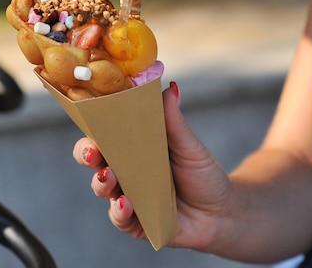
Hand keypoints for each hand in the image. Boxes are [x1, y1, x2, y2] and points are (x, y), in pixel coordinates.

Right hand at [72, 81, 235, 250]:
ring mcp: (127, 197)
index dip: (92, 127)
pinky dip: (118, 211)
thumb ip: (174, 121)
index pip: (103, 134)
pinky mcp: (135, 223)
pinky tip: (125, 203)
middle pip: (93, 160)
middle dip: (87, 154)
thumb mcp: (189, 146)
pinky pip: (119, 218)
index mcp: (132, 148)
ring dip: (101, 182)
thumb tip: (170, 88)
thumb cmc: (203, 174)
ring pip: (101, 188)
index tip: (91, 119)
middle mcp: (124, 171)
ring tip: (110, 177)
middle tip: (93, 152)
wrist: (224, 212)